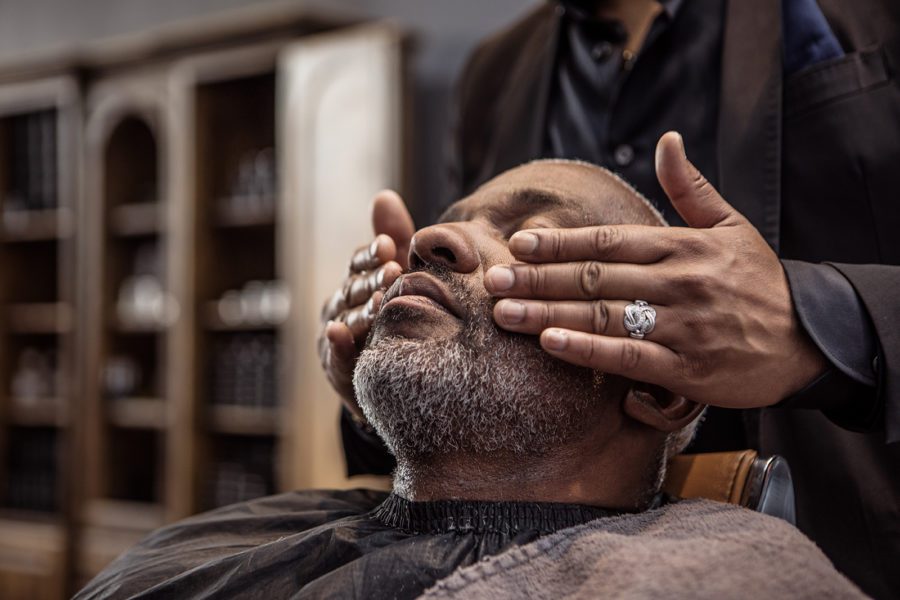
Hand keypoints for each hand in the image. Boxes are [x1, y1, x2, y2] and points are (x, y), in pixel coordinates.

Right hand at [319, 190, 413, 415]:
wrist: (399, 375)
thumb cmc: (399, 314)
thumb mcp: (399, 275)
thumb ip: (394, 238)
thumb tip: (384, 195)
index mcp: (355, 281)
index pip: (359, 263)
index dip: (371, 254)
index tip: (388, 246)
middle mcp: (339, 305)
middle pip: (353, 288)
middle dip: (372, 279)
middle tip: (394, 272)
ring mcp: (335, 336)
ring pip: (347, 319)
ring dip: (360, 309)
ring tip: (379, 302)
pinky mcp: (336, 367)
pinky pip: (335, 356)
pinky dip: (336, 344)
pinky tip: (339, 332)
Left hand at [485, 132, 826, 408]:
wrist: (806, 340)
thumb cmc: (759, 281)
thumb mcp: (731, 226)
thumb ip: (691, 187)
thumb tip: (667, 140)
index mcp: (684, 247)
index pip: (609, 241)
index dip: (560, 242)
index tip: (518, 243)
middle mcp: (679, 283)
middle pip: (595, 277)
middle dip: (538, 278)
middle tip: (493, 279)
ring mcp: (682, 326)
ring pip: (603, 316)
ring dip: (547, 312)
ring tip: (504, 312)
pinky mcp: (687, 368)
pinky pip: (628, 357)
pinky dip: (587, 349)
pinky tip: (550, 342)